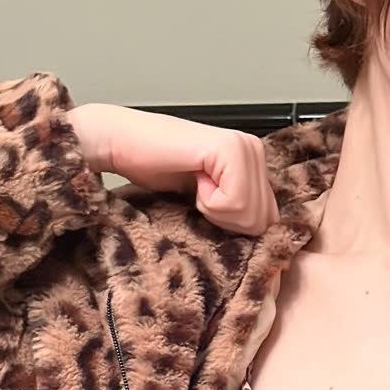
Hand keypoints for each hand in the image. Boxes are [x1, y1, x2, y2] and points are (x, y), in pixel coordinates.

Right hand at [70, 104, 278, 235]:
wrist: (120, 145)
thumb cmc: (155, 170)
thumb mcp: (208, 201)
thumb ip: (237, 214)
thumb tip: (262, 244)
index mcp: (255, 162)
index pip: (269, 221)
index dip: (234, 228)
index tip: (204, 204)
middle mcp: (256, 150)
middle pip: (263, 221)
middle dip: (225, 221)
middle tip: (196, 193)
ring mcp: (245, 147)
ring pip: (251, 216)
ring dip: (214, 211)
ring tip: (194, 185)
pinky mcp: (230, 149)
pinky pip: (235, 203)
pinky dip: (208, 202)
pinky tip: (193, 180)